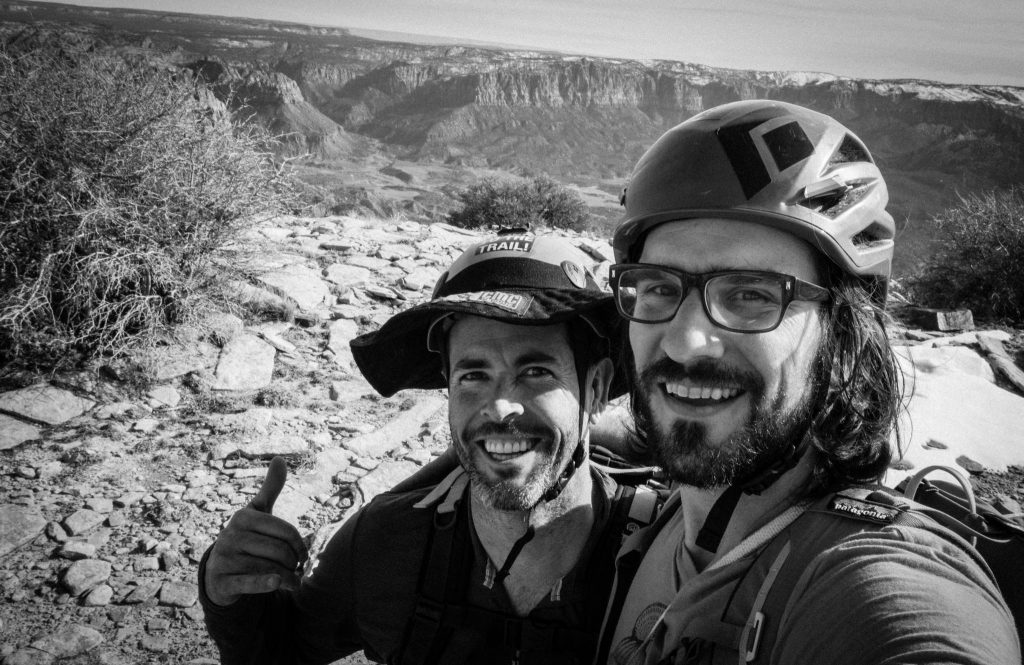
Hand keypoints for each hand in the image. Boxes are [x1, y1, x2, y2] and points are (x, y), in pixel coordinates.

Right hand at [204, 457, 308, 606]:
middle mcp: (230, 535)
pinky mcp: (222, 581)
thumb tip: (280, 458)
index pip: (286, 531)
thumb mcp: (257, 513)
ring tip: (294, 582)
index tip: (304, 555)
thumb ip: (270, 488)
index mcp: (243, 517)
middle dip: (294, 563)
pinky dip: (265, 583)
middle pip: (280, 552)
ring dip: (288, 579)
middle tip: (298, 570)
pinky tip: (277, 584)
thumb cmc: (246, 538)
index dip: (301, 545)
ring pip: (270, 569)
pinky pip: (249, 583)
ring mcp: (224, 558)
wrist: (219, 573)